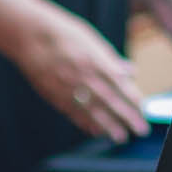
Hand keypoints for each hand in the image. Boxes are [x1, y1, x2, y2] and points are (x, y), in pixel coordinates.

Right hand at [5, 5, 148, 144]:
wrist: (29, 35)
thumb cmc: (63, 33)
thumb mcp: (91, 40)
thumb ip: (111, 59)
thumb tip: (130, 71)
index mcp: (94, 60)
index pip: (119, 84)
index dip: (132, 99)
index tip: (143, 109)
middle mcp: (83, 76)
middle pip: (109, 101)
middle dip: (127, 117)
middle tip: (140, 130)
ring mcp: (67, 87)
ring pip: (91, 111)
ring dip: (108, 126)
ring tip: (120, 137)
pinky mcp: (54, 94)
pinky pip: (73, 112)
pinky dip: (85, 123)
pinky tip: (95, 131)